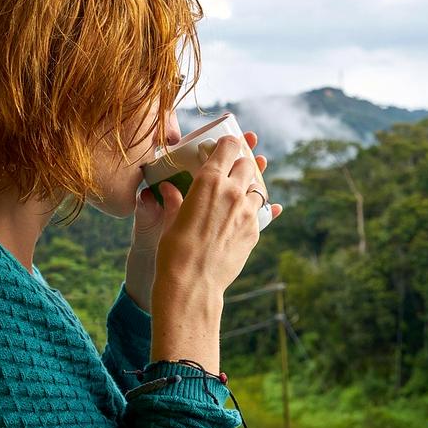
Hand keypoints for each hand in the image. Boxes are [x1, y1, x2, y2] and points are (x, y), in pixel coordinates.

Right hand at [149, 134, 283, 369]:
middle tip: (232, 169)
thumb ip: (175, 200)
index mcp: (209, 181)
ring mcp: (248, 212)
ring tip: (238, 195)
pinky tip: (242, 217)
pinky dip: (252, 211)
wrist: (193, 284)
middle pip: (247, 165)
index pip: (228, 147)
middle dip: (241, 164)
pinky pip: (260, 213)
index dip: (229, 143)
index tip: (227, 144)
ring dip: (249, 188)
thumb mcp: (171, 220)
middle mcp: (233, 191)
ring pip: (257, 189)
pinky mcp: (255, 231)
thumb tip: (168, 189)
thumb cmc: (174, 250)